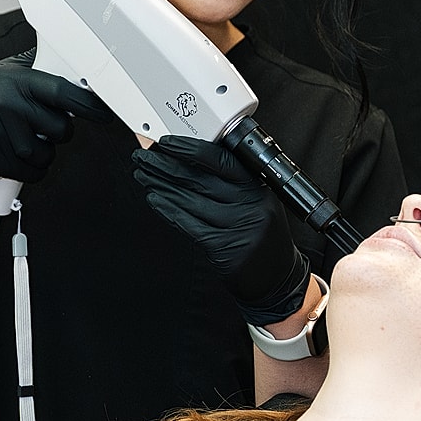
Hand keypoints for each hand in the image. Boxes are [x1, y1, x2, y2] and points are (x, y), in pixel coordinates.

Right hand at [0, 52, 111, 195]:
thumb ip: (26, 71)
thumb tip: (62, 63)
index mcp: (10, 79)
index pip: (62, 90)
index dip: (88, 103)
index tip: (103, 112)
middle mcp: (5, 101)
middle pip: (61, 128)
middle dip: (56, 135)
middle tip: (36, 131)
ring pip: (47, 154)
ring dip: (38, 156)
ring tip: (15, 144)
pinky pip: (31, 172)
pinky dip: (27, 172)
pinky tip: (10, 160)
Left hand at [131, 135, 310, 324]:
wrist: (278, 277)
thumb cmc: (263, 235)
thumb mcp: (258, 201)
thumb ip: (231, 182)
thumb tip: (188, 158)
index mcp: (257, 187)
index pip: (220, 160)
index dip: (189, 149)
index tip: (166, 143)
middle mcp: (249, 205)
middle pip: (199, 179)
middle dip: (165, 165)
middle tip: (143, 156)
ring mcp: (237, 228)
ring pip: (189, 201)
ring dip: (160, 185)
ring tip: (142, 175)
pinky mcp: (223, 248)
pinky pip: (188, 224)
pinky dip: (168, 210)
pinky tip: (154, 199)